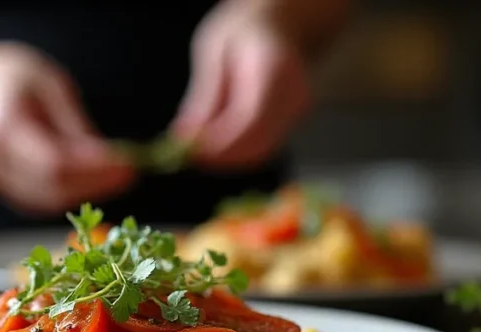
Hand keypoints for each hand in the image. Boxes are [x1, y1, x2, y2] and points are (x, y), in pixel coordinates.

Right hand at [0, 44, 133, 214]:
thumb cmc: (7, 80)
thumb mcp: (47, 82)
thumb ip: (73, 122)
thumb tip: (106, 157)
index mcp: (1, 127)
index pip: (53, 163)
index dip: (93, 171)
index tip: (127, 164)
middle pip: (52, 189)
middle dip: (96, 185)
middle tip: (130, 173)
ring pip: (49, 202)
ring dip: (87, 192)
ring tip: (116, 174)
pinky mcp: (0, 192)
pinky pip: (41, 202)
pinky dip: (70, 194)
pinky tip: (93, 180)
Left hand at [172, 0, 312, 168]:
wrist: (276, 24)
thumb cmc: (243, 31)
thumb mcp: (213, 50)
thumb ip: (205, 96)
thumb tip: (185, 136)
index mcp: (274, 68)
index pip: (250, 120)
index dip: (219, 144)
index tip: (188, 149)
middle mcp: (294, 94)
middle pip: (258, 144)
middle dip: (219, 157)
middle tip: (184, 153)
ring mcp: (296, 111)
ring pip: (260, 152)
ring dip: (225, 158)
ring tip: (193, 147)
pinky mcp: (290, 122)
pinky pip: (262, 147)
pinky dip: (235, 152)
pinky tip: (211, 142)